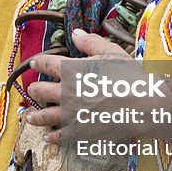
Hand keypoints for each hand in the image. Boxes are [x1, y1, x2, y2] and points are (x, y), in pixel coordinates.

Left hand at [26, 28, 129, 144]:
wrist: (140, 105)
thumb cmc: (128, 76)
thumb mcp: (110, 52)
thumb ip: (90, 42)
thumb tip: (75, 33)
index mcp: (71, 70)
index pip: (47, 64)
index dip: (38, 63)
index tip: (34, 63)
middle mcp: (65, 92)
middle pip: (41, 91)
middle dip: (35, 89)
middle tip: (32, 89)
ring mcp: (70, 114)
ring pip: (45, 116)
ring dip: (35, 116)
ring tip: (31, 117)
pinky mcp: (78, 132)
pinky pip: (59, 136)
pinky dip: (51, 137)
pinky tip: (48, 137)